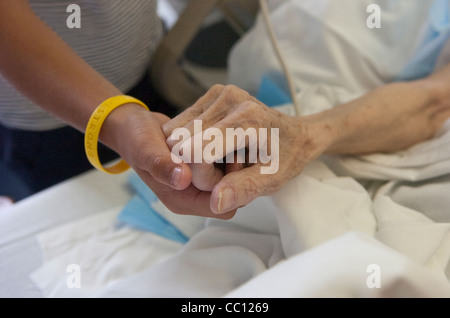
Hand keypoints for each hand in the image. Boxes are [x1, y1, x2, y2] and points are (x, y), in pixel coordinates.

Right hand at [101, 104, 237, 218]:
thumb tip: (182, 179)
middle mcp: (193, 194)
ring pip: (232, 180)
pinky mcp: (204, 167)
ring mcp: (200, 182)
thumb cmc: (136, 139)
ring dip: (236, 162)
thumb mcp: (145, 150)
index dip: (231, 187)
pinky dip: (230, 153)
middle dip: (238, 174)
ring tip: (235, 139)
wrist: (134, 127)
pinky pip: (226, 166)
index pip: (222, 209)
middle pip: (231, 195)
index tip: (230, 158)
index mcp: (182, 200)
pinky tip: (229, 134)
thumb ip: (162, 165)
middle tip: (237, 146)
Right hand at [163, 85, 326, 214]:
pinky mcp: (211, 95)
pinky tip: (215, 147)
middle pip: (184, 146)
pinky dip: (190, 144)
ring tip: (223, 159)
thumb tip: (216, 202)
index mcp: (248, 119)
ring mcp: (218, 94)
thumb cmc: (286, 156)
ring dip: (192, 157)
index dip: (204, 177)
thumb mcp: (272, 180)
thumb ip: (243, 190)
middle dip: (197, 169)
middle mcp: (230, 99)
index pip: (198, 153)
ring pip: (178, 137)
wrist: (295, 133)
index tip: (225, 182)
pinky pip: (181, 128)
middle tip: (226, 171)